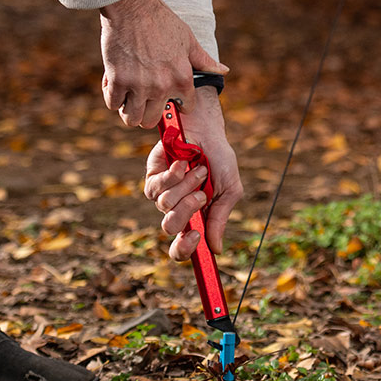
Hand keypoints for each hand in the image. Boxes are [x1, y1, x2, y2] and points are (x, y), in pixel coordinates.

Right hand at [99, 0, 227, 128]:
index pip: (185, 108)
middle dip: (147, 114)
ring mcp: (138, 85)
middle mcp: (162, 86)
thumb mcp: (188, 40)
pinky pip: (112, 104)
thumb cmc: (161, 21)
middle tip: (143, 101)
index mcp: (182, 78)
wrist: (132, 7)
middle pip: (151, 121)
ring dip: (129, 110)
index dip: (178, 104)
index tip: (169, 99)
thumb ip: (204, 61)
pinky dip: (112, 97)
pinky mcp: (117, 80)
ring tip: (128, 97)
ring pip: (131, 118)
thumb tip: (223, 70)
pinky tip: (115, 85)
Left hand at [144, 88, 242, 260]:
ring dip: (185, 186)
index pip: (181, 247)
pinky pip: (155, 187)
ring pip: (164, 204)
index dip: (184, 249)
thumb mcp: (229, 190)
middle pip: (170, 227)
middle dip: (187, 209)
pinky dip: (173, 175)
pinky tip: (182, 163)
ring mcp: (162, 193)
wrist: (207, 130)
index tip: (196, 237)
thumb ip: (219, 218)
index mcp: (194, 217)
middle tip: (201, 194)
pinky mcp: (152, 176)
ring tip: (198, 170)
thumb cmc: (219, 159)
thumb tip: (215, 249)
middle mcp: (175, 209)